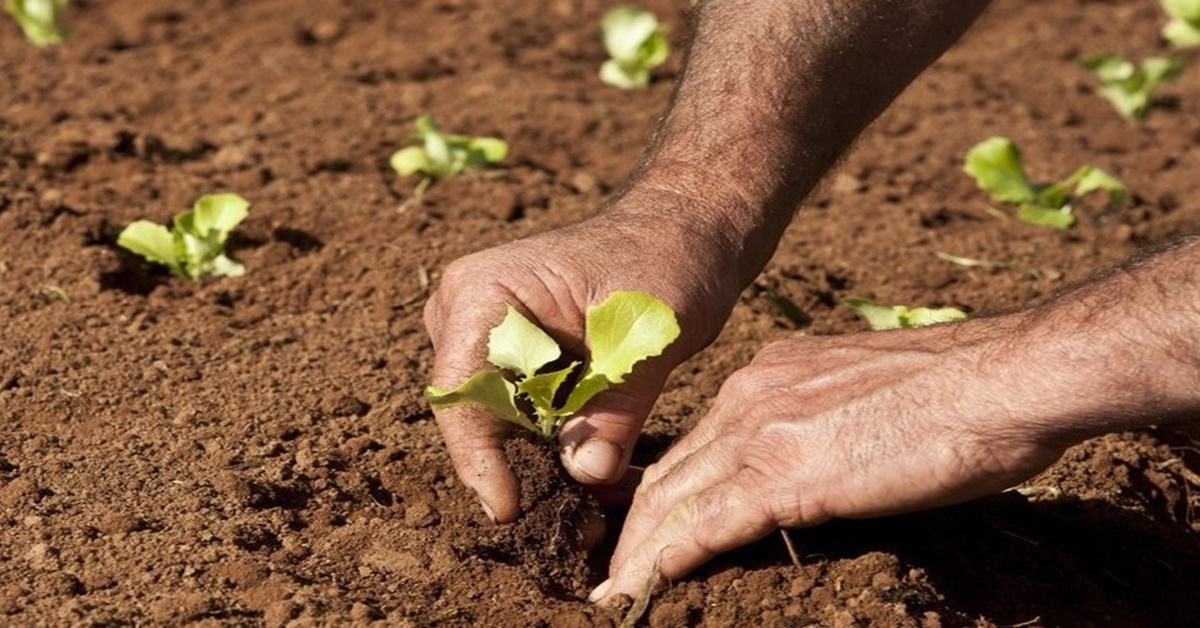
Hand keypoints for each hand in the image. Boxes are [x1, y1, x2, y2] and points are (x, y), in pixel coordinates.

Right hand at [423, 190, 743, 521]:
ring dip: (545, 467)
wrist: (685, 231)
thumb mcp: (651, 334)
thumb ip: (617, 406)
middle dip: (522, 472)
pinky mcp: (513, 361)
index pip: (461, 391)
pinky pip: (525, 419)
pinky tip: (602, 475)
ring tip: (594, 514)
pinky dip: (561, 448)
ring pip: (500, 426)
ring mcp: (485, 340)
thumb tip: (585, 474)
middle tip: (576, 529)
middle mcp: (467, 317)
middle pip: (476, 417)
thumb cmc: (667, 259)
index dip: (479, 458)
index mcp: (484, 293)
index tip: (510, 508)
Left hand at [591, 317, 1067, 600]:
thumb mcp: (866, 397)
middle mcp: (752, 395)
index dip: (665, 492)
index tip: (645, 529)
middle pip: (669, 472)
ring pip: (672, 499)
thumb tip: (823, 459)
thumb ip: (824, 423)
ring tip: (612, 597)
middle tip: (611, 574)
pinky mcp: (786, 473)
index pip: (698, 444)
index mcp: (771, 376)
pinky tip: (638, 592)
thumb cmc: (962, 392)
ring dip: (637, 554)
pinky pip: (704, 525)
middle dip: (634, 528)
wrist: (1002, 379)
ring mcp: (763, 431)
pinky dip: (663, 563)